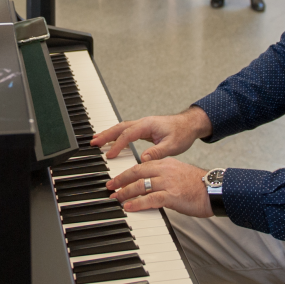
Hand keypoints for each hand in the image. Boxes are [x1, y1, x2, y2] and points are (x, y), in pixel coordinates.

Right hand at [91, 106, 212, 161]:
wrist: (190, 124)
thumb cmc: (183, 133)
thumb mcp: (172, 145)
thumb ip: (157, 153)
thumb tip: (143, 160)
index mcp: (148, 125)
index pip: (128, 135)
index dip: (118, 145)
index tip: (110, 155)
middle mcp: (143, 123)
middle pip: (120, 127)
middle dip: (106, 135)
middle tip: (93, 142)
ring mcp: (143, 125)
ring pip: (122, 128)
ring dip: (109, 133)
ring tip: (97, 141)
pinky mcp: (144, 129)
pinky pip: (127, 131)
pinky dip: (117, 135)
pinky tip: (112, 141)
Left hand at [107, 158, 212, 216]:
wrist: (215, 190)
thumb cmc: (200, 186)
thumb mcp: (180, 174)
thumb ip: (165, 176)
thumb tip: (151, 185)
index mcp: (167, 163)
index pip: (142, 165)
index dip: (127, 172)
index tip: (118, 178)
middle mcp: (165, 170)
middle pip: (137, 172)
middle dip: (121, 180)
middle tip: (110, 186)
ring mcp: (168, 182)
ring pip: (140, 185)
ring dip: (125, 192)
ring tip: (116, 198)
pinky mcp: (172, 195)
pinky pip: (149, 199)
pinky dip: (137, 203)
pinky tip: (129, 206)